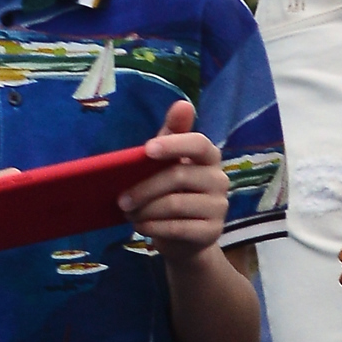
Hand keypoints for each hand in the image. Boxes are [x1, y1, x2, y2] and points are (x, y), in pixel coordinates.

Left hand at [119, 98, 232, 261]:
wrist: (186, 238)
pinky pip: (178, 228)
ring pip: (175, 204)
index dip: (174, 144)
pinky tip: (142, 226)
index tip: (147, 148)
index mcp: (209, 157)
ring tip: (130, 214)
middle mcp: (220, 179)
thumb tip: (183, 104)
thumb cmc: (172, 191)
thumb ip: (172, 134)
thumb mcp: (167, 161)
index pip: (199, 144)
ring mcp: (219, 207)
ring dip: (146, 210)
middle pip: (178, 177)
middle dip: (144, 188)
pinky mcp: (213, 231)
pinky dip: (154, 227)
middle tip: (121, 200)